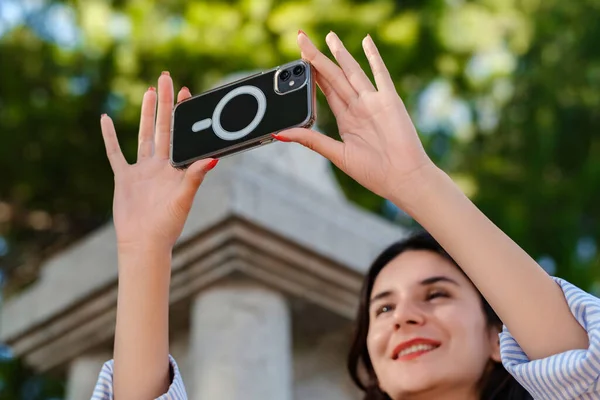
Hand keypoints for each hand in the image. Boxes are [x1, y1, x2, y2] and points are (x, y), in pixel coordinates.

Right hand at [100, 72, 217, 251]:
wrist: (144, 243)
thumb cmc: (168, 224)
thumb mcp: (184, 198)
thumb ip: (195, 177)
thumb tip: (213, 159)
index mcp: (177, 167)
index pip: (181, 133)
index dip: (182, 113)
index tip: (185, 91)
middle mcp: (161, 165)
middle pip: (163, 127)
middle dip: (164, 103)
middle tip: (165, 78)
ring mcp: (142, 170)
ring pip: (144, 135)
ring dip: (145, 113)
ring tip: (148, 91)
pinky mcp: (124, 178)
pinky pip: (115, 153)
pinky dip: (109, 137)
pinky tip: (105, 119)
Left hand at [276, 32, 433, 205]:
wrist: (404, 178)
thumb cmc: (374, 173)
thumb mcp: (336, 155)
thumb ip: (311, 141)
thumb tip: (280, 134)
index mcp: (346, 120)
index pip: (324, 91)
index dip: (311, 75)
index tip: (297, 60)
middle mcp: (358, 108)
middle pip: (333, 77)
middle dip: (317, 58)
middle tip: (302, 38)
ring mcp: (373, 102)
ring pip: (352, 72)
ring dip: (340, 53)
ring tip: (329, 36)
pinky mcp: (389, 101)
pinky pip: (380, 75)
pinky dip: (373, 57)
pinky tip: (366, 41)